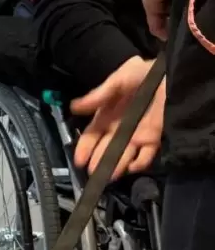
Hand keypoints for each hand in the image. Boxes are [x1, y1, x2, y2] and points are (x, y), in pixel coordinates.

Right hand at [71, 57, 164, 179]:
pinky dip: (139, 163)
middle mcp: (119, 128)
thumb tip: (74, 107)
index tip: (80, 160)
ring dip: (115, 166)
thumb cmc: (146, 74)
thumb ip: (100, 94)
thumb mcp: (121, 78)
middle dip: (98, 162)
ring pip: (123, 155)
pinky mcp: (154, 139)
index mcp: (107, 115)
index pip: (92, 136)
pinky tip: (131, 167)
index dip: (85, 148)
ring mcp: (137, 135)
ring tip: (109, 176)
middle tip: (93, 173)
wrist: (175, 76)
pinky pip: (145, 156)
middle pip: (105, 149)